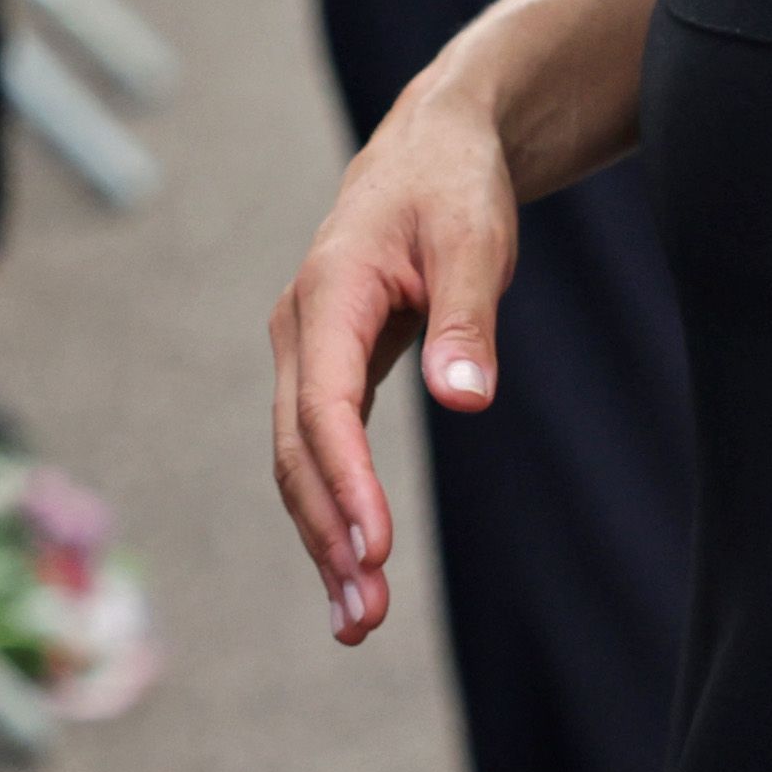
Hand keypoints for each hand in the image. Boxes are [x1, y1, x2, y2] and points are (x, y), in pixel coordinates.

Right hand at [268, 67, 518, 645]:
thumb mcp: (474, 240)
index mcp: (329, 292)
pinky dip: (333, 509)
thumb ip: (466, 319)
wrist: (433, 150)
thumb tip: (466, 400)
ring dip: (324, 538)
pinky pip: (318, 449)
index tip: (378, 552)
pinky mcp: (328, 369)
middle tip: (367, 618)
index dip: (348, 482)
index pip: (326, 406)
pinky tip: (356, 568)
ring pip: (298, 459)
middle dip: (328, 535)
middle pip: (297, 449)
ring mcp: (307, 351)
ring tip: (360, 622)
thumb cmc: (454, 187)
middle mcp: (301, 327)